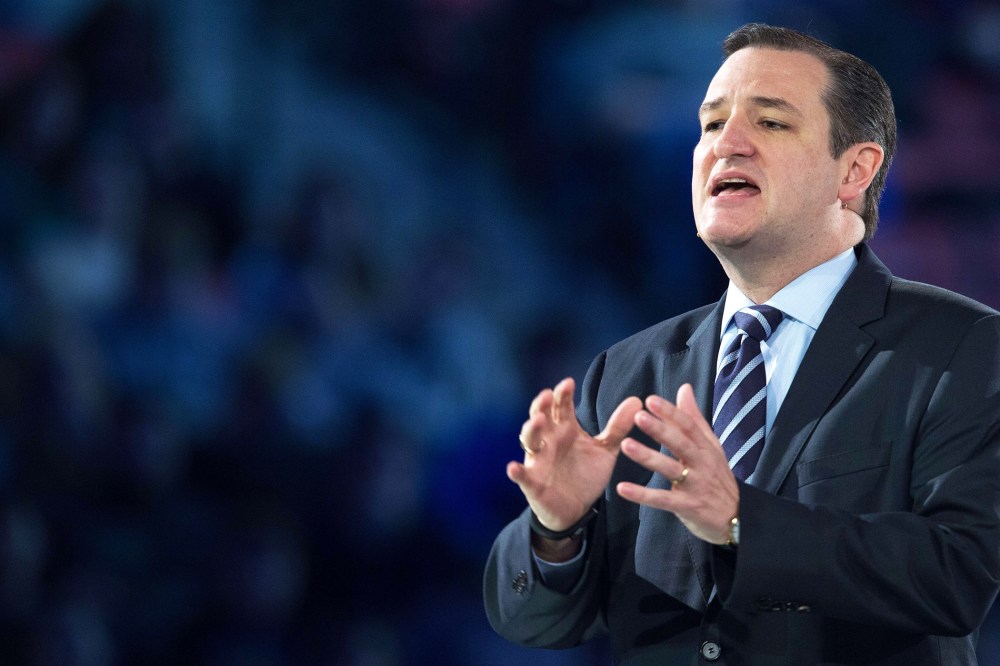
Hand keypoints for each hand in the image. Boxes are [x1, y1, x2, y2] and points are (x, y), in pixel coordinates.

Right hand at [507, 378, 641, 531]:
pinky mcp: (533, 483)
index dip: (563, 394)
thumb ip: (617, 427)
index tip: (569, 383)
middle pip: (541, 416)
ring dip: (531, 430)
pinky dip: (516, 472)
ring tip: (538, 421)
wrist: (575, 509)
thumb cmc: (586, 474)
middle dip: (543, 405)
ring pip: (530, 440)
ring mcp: (539, 460)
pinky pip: (522, 476)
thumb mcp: (605, 450)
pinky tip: (513, 467)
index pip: (561, 406)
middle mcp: (549, 440)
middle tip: (550, 395)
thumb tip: (637, 400)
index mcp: (565, 429)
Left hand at [616, 383, 738, 543]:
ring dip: (648, 457)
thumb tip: (684, 388)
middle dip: (660, 429)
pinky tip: (622, 488)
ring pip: (670, 469)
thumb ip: (694, 418)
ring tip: (625, 445)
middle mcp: (702, 464)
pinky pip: (662, 500)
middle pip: (680, 444)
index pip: (689, 426)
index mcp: (706, 448)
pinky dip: (642, 495)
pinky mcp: (687, 507)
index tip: (650, 400)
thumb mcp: (711, 446)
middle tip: (638, 416)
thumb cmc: (717, 477)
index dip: (671, 412)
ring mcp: (695, 486)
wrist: (737, 518)